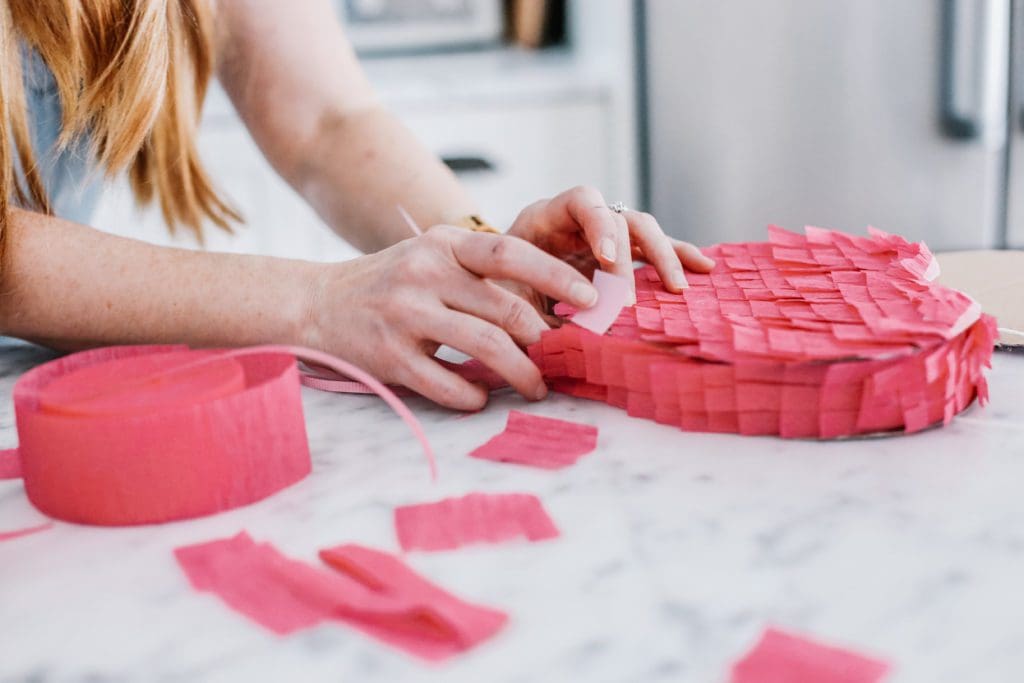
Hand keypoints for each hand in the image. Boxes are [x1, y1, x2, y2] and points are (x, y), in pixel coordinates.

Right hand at [303, 226, 598, 409]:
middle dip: (544, 340)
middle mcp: (424, 273)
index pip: (510, 253)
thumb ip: (481, 271)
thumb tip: (550, 304)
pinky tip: (482, 397)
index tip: (590, 300)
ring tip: (536, 387)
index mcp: (444, 244)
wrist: (316, 304)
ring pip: (484, 347)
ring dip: (520, 373)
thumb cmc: (391, 283)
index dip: (555, 275)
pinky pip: (447, 383)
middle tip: (563, 358)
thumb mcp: (432, 257)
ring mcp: (405, 315)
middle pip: (505, 308)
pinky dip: (473, 395)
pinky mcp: (389, 356)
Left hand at [507, 186, 715, 302]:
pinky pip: (656, 250)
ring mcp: (602, 236)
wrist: (488, 293)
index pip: (581, 201)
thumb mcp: (503, 300)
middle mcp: (578, 221)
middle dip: (628, 261)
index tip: (606, 259)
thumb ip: (529, 311)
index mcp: (544, 219)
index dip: (599, 225)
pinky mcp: (621, 256)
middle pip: (620, 219)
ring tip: (678, 289)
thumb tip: (564, 337)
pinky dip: (679, 256)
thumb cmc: (492, 294)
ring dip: (664, 258)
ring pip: (644, 232)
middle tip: (628, 301)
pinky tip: (705, 269)